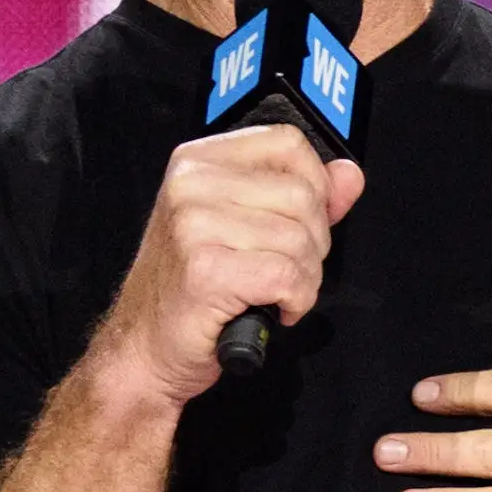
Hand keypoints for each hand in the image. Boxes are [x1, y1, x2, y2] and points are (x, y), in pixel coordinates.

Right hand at [98, 123, 363, 407]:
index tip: (304, 220)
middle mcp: (191, 183)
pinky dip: (295, 301)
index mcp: (198, 162)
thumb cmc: (188, 290)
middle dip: (312, 243)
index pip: (288, 143)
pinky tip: (272, 309)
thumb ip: (302, 195)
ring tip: (272, 293)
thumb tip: (349, 175)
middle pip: (302, 195)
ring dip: (304, 279)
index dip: (315, 184)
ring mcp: (194, 224)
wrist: (143, 347)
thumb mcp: (243, 227)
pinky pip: (289, 277)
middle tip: (282, 270)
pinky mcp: (206, 269)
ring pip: (300, 240)